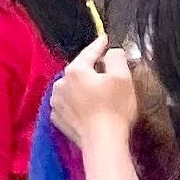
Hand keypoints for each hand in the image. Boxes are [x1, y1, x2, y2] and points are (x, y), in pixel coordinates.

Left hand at [51, 38, 141, 153]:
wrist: (103, 142)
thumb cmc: (115, 108)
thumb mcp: (123, 78)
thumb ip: (116, 58)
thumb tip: (111, 52)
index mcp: (75, 70)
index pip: (90, 52)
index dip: (100, 45)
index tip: (105, 38)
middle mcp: (60, 83)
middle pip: (79, 70)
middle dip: (92, 68)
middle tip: (107, 69)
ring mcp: (56, 102)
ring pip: (72, 87)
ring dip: (83, 86)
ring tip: (98, 91)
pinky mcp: (57, 118)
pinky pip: (69, 103)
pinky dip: (77, 102)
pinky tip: (88, 108)